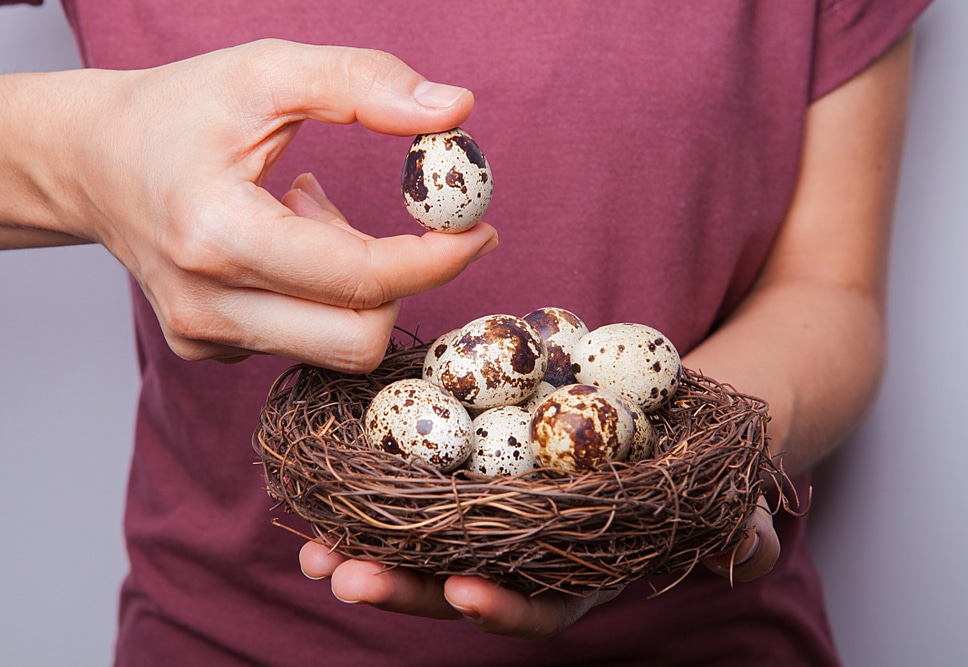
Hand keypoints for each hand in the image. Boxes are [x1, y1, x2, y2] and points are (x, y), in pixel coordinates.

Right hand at [1, 40, 497, 368]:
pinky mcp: (206, 350)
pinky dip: (318, 294)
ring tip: (306, 215)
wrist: (90, 162)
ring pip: (335, 344)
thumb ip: (363, 83)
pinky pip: (301, 340)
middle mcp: (205, 306)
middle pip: (358, 338)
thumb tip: (457, 109)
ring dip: (352, 283)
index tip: (479, 230)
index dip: (436, 259)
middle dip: (400, 282)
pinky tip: (282, 242)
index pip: (360, 278)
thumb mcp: (265, 72)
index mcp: (216, 234)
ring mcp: (203, 338)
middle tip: (396, 225)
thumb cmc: (176, 112)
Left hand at [298, 496, 778, 638]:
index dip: (504, 606)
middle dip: (403, 587)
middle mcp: (529, 555)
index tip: (464, 592)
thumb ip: (741, 528)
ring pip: (424, 544)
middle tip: (341, 576)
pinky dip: (369, 491)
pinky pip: (416, 486)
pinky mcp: (471, 469)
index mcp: (585, 571)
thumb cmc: (697, 468)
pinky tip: (325, 486)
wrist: (660, 419)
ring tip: (310, 550)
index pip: (543, 605)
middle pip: (459, 581)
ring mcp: (495, 515)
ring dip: (364, 548)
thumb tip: (751, 546)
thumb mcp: (732, 497)